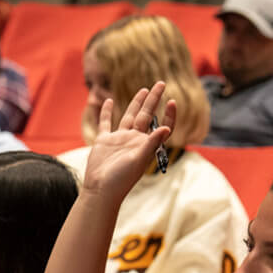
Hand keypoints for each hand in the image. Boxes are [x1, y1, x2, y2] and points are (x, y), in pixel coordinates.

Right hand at [82, 83, 174, 204]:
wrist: (101, 189)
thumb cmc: (122, 179)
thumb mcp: (139, 160)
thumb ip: (151, 143)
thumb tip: (166, 128)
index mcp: (145, 145)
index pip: (161, 126)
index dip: (168, 115)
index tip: (172, 101)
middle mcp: (134, 140)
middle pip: (146, 115)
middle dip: (153, 100)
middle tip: (161, 83)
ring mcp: (119, 139)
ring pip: (129, 116)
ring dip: (136, 103)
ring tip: (144, 90)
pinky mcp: (104, 141)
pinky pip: (106, 123)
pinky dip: (107, 112)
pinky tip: (109, 101)